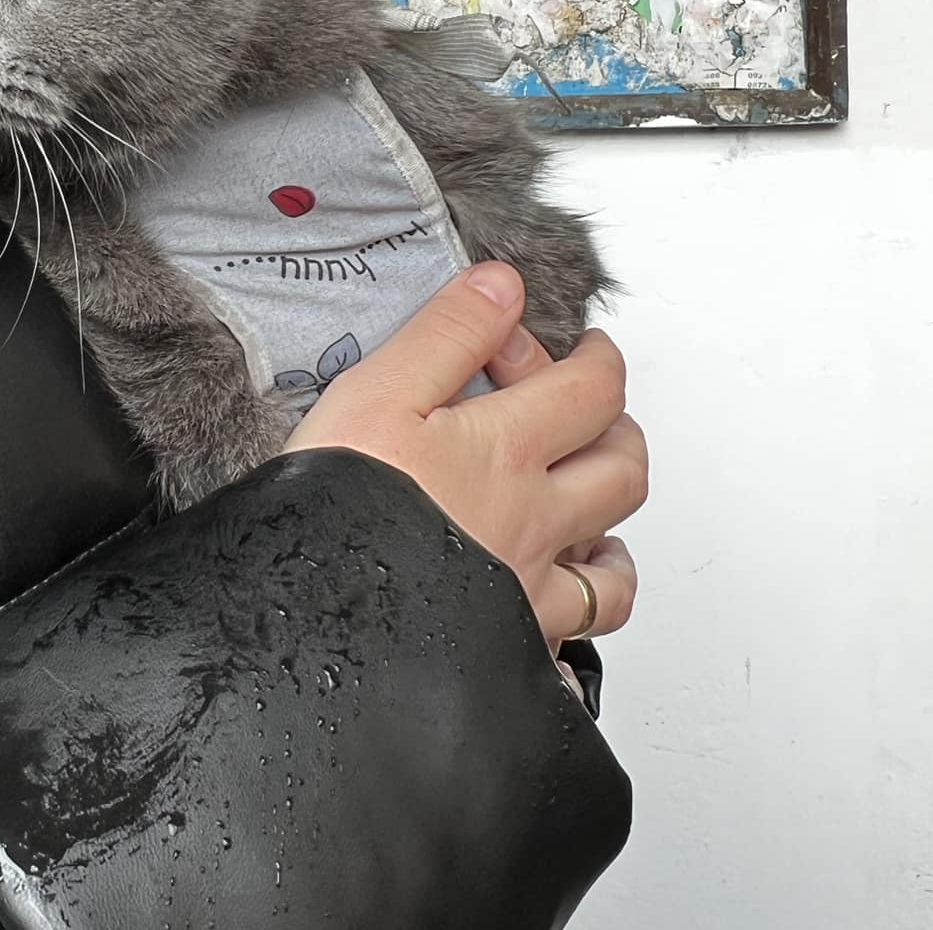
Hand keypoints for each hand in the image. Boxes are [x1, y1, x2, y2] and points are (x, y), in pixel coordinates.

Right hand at [284, 261, 644, 646]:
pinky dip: (586, 610)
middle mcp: (534, 520)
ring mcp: (528, 589)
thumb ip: (448, 333)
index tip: (582, 347)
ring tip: (587, 500)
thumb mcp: (378, 392)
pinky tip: (567, 595)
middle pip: (621, 467)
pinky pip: (579, 637)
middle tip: (590, 411)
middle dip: (617, 428)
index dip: (596, 357)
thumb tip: (503, 286)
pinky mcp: (511, 645)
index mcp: (506, 450)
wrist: (310, 619)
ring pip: (615, 561)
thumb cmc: (337, 511)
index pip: (592, 388)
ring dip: (610, 524)